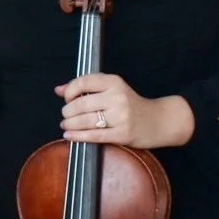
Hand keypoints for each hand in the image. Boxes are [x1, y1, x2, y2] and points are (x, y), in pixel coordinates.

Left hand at [55, 73, 193, 148]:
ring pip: (85, 120)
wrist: (159, 121)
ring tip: (66, 125)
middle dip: (67, 112)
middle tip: (65, 116)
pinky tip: (70, 136)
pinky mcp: (123, 133)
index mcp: (114, 82)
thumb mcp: (113, 89)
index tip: (66, 99)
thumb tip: (58, 89)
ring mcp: (121, 116)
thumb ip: (86, 88)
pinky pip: (94, 135)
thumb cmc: (132, 105)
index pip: (83, 82)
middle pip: (81, 104)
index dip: (69, 91)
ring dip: (70, 124)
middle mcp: (117, 96)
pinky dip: (78, 136)